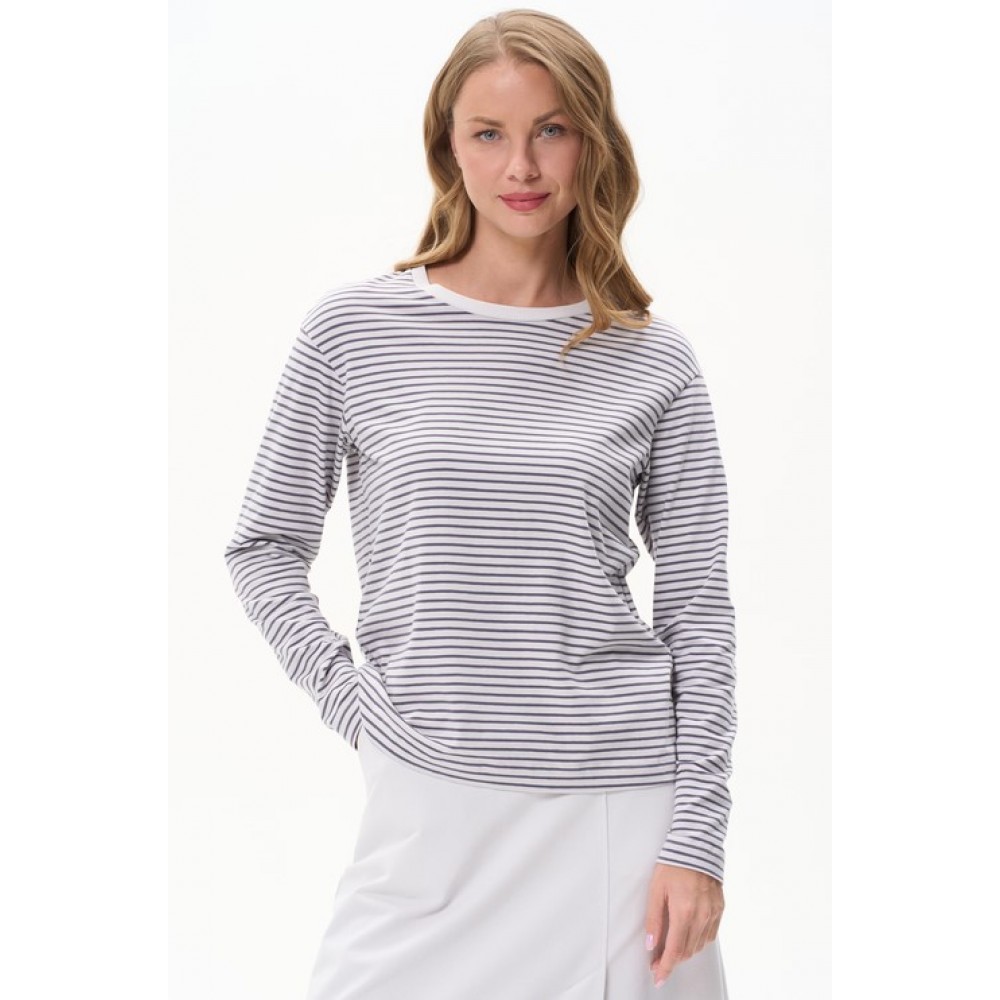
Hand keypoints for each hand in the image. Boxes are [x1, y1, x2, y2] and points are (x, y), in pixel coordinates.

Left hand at [644, 863, 723, 987]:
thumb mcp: (656, 890)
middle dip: (672, 960)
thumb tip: (651, 945)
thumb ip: (654, 919)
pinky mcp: (719, 909)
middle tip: (658, 961)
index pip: (675, 951)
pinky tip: (689, 936)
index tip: (658, 976)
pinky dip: (698, 941)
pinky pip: (710, 935)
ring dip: (685, 951)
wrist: (696, 846)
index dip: (665, 967)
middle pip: (687, 951)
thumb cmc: (673, 865)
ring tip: (672, 948)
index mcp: (683, 912)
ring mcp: (712, 914)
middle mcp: (701, 917)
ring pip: (699, 945)